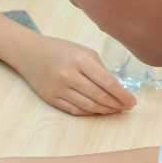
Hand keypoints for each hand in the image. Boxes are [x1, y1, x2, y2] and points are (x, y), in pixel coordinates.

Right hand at [13, 36, 136, 115]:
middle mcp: (69, 76)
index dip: (123, 95)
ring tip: (115, 110)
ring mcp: (58, 88)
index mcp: (80, 60)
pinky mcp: (51, 98)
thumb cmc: (59, 49)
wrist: (28, 53)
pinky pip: (74, 110)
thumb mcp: (82, 51)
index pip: (108, 82)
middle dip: (117, 104)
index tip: (132, 101)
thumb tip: (115, 88)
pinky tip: (97, 110)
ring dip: (105, 110)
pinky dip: (89, 112)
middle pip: (99, 96)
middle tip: (126, 107)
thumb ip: (99, 68)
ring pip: (88, 106)